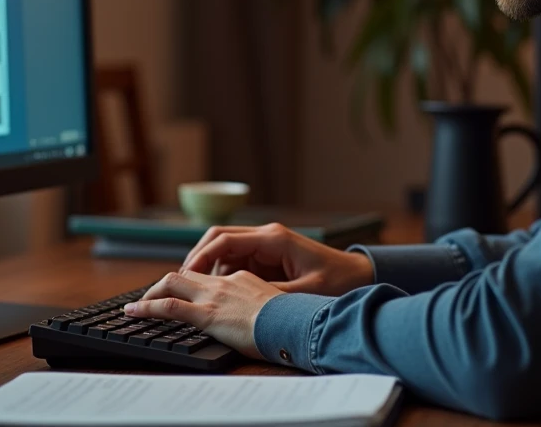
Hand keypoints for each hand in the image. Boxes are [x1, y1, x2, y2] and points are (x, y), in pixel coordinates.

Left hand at [124, 269, 280, 357]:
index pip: (213, 276)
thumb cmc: (293, 319)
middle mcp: (224, 282)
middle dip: (167, 282)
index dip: (196, 283)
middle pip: (188, 272)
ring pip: (172, 283)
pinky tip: (134, 312)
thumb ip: (264, 305)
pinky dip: (146, 307)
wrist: (293, 323)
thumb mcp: (279, 305)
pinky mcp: (205, 314)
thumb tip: (264, 316)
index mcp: (243, 278)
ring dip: (152, 292)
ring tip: (138, 304)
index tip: (188, 293)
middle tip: (154, 294)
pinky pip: (168, 307)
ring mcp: (213, 296)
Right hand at [181, 222, 374, 296]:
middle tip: (181, 282)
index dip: (200, 255)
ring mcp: (266, 246)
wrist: (360, 276)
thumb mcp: (303, 293)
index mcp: (272, 239)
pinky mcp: (269, 257)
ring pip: (225, 251)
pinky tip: (220, 294)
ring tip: (196, 293)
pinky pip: (238, 261)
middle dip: (197, 258)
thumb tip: (242, 304)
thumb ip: (272, 296)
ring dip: (210, 269)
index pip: (224, 239)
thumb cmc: (337, 281)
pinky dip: (225, 275)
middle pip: (218, 238)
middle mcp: (266, 237)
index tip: (184, 274)